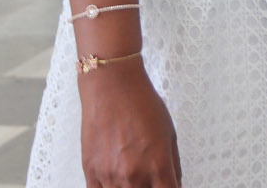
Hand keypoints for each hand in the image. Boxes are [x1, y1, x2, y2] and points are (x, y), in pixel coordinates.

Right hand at [80, 63, 180, 186]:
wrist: (112, 88)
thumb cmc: (141, 104)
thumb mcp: (169, 133)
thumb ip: (173, 164)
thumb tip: (175, 183)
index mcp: (159, 166)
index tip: (168, 187)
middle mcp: (134, 176)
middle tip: (150, 178)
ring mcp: (111, 177)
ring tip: (133, 177)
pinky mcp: (91, 173)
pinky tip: (116, 183)